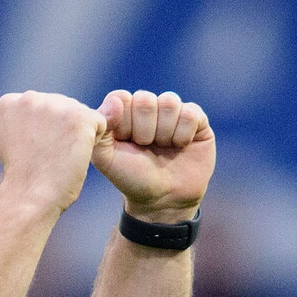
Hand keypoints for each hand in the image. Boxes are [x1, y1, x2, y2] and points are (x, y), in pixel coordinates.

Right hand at [0, 91, 106, 212]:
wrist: (29, 196)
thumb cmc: (23, 177)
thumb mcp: (13, 141)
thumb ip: (29, 121)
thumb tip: (60, 117)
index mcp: (12, 101)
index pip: (42, 107)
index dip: (44, 131)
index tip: (32, 151)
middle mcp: (31, 97)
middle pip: (63, 107)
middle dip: (63, 130)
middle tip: (48, 156)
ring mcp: (56, 105)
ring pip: (82, 115)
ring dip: (78, 136)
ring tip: (60, 157)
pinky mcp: (81, 116)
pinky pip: (100, 123)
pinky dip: (93, 142)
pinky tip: (75, 156)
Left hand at [91, 90, 215, 222]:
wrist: (163, 199)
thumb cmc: (131, 178)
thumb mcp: (105, 159)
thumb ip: (99, 129)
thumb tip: (117, 101)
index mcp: (123, 113)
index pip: (121, 97)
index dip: (123, 121)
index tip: (124, 142)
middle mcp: (148, 109)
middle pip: (145, 99)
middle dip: (143, 130)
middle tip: (145, 147)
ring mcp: (172, 112)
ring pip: (169, 102)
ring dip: (164, 132)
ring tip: (162, 147)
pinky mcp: (196, 120)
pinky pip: (190, 112)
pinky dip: (183, 134)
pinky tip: (180, 146)